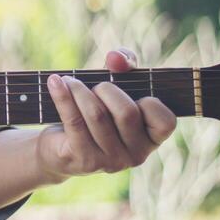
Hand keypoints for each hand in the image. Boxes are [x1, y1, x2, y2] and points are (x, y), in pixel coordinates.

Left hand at [35, 48, 176, 182]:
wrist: (60, 146)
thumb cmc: (96, 110)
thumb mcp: (116, 85)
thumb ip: (125, 63)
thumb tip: (116, 58)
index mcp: (152, 140)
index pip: (165, 120)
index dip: (148, 101)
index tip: (131, 92)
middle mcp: (136, 155)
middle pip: (127, 112)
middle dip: (106, 89)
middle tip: (93, 86)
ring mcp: (111, 161)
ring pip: (97, 115)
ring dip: (79, 90)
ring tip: (69, 81)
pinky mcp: (84, 159)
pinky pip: (74, 121)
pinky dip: (63, 96)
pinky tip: (55, 81)